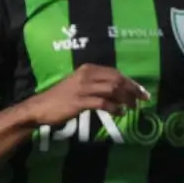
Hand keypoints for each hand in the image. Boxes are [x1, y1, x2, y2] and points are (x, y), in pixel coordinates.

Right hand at [24, 65, 148, 128]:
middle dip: (132, 90)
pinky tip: (120, 113)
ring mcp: (82, 88)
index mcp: (88, 69)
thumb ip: (98, 85)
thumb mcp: (81, 85)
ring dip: (126, 99)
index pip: (115, 72)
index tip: (142, 91)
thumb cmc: (62, 97)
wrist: (41, 107)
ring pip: (112, 90)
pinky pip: (103, 103)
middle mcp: (86, 75)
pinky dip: (115, 108)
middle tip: (142, 100)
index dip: (131, 82)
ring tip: (132, 107)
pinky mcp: (80, 101)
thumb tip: (120, 91)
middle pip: (116, 79)